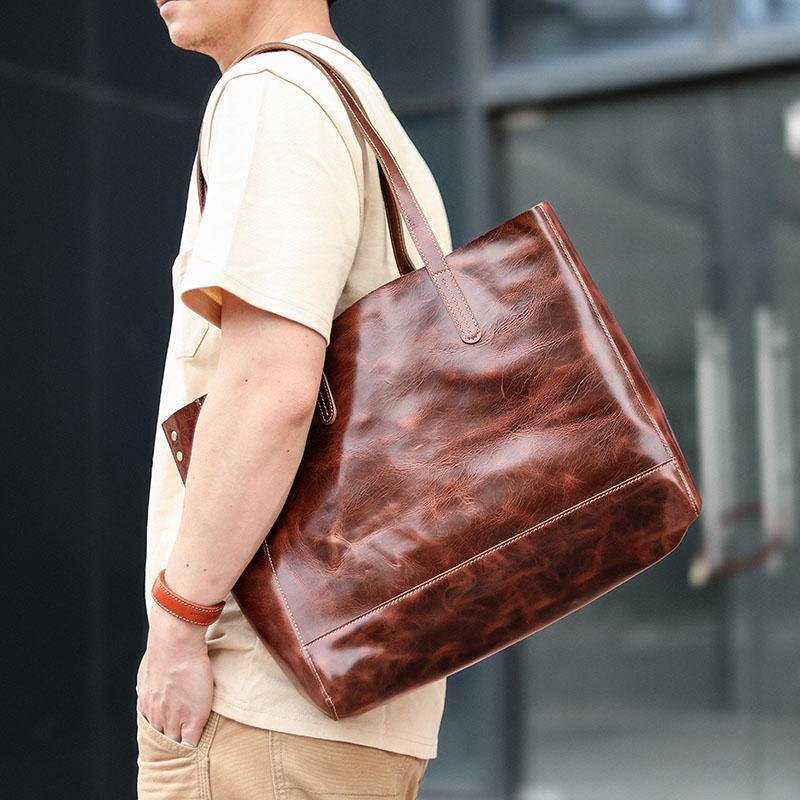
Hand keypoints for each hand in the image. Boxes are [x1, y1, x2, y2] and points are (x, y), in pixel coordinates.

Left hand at [136, 600, 213, 746]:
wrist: (175, 642)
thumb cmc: (163, 647)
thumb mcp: (149, 667)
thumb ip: (149, 682)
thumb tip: (145, 686)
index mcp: (147, 703)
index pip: (152, 727)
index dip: (161, 731)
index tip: (168, 732)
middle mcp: (155, 715)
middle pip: (160, 739)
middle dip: (168, 743)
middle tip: (176, 746)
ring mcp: (173, 720)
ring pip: (174, 745)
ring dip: (180, 749)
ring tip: (188, 751)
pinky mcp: (191, 721)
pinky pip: (191, 745)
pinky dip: (194, 750)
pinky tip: (199, 751)